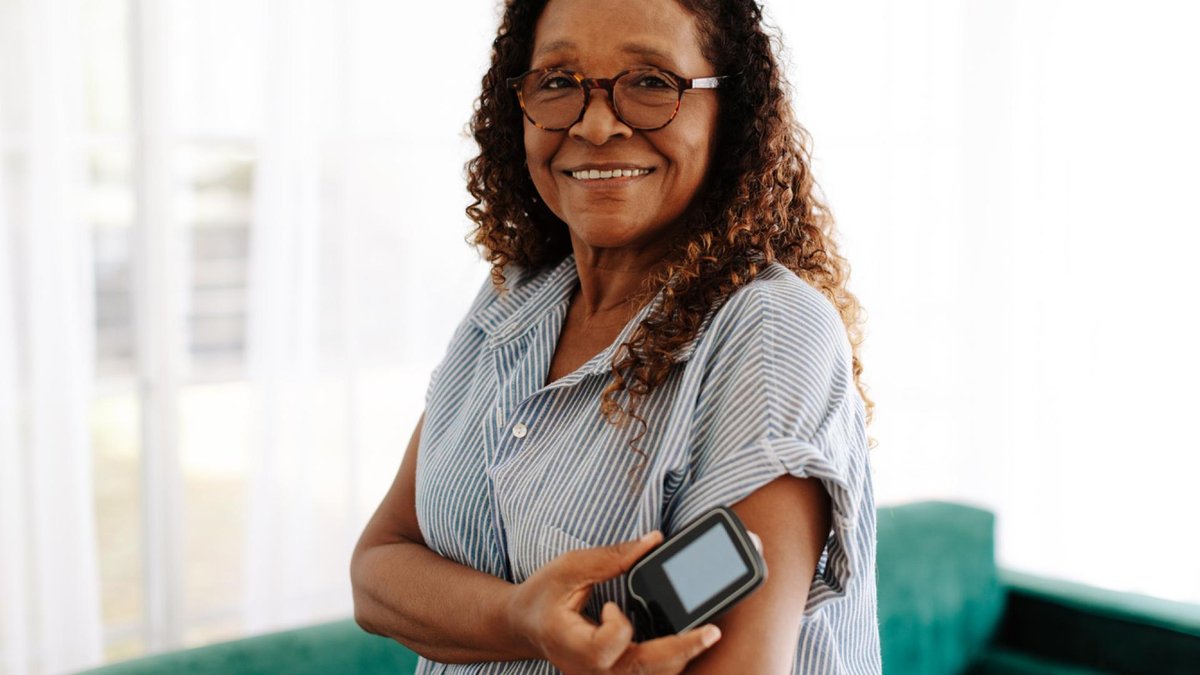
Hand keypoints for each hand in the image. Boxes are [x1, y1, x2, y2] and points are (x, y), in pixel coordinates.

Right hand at [505, 530, 722, 673]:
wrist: (524, 626)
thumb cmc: (542, 596)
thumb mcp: (569, 567)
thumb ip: (611, 557)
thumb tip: (653, 541)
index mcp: (572, 646)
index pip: (607, 649)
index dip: (617, 626)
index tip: (612, 605)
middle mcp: (590, 671)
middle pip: (643, 670)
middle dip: (681, 650)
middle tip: (713, 631)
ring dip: (679, 656)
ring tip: (705, 634)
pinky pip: (647, 674)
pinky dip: (668, 659)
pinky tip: (685, 640)